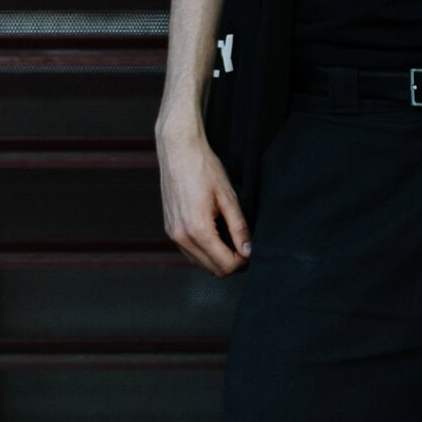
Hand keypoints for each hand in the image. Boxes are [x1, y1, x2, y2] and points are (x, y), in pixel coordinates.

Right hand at [157, 125, 251, 275]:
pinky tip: (215, 236)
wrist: (178, 151)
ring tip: (231, 240)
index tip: (251, 250)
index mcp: (198, 230)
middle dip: (232, 263)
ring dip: (218, 259)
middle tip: (245, 247)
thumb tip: (248, 250)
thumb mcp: (228, 197)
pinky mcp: (170, 229)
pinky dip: (204, 252)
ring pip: (200, 263)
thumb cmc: (203, 168)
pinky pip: (189, 253)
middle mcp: (181, 236)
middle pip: (212, 269)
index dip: (243, 262)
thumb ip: (239, 227)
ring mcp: (173, 234)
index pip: (225, 265)